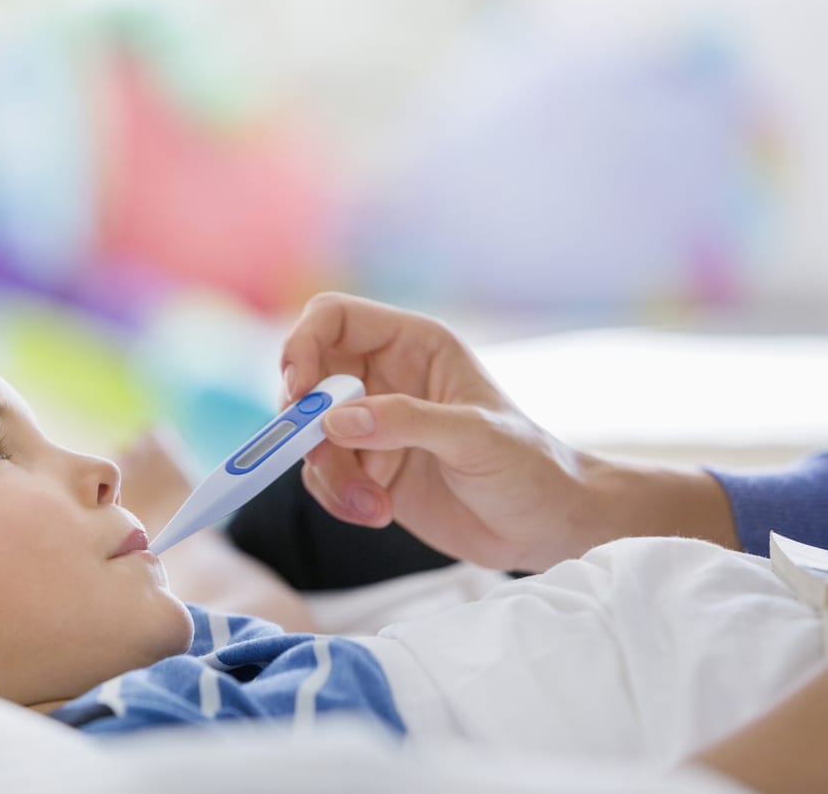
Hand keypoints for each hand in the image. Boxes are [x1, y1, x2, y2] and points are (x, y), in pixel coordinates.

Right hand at [280, 292, 733, 570]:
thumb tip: (335, 421)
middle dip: (304, 422)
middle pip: (306, 377)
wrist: (546, 528)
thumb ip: (406, 422)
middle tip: (321, 456)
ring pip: (308, 435)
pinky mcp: (365, 469)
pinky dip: (337, 497)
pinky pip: (321, 474)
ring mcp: (370, 425)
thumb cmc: (530, 468)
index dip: (303, 345)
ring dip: (328, 472)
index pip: (332, 318)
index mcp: (412, 345)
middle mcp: (382, 377)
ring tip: (371, 503)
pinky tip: (375, 512)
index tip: (299, 393)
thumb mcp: (476, 438)